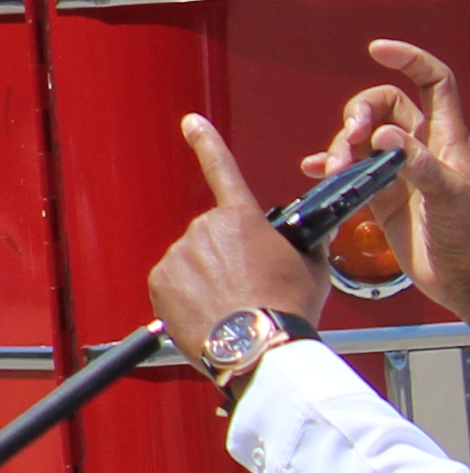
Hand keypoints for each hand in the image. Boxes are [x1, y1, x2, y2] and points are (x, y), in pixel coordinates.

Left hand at [156, 115, 328, 360]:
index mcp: (242, 219)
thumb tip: (309, 236)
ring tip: (234, 306)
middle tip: (251, 285)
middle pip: (213, 235)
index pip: (222, 170)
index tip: (191, 123)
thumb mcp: (313, 269)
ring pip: (192, 261)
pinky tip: (212, 313)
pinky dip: (188, 296)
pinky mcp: (160, 281)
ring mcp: (178, 255)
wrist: (260, 349)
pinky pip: (173, 282)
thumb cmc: (286, 310)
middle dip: (227, 254)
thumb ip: (304, 243)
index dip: (206, 142)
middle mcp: (204, 230)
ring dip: (208, 277)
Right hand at [307, 40, 469, 317]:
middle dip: (360, 112)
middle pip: (385, 105)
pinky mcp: (380, 194)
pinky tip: (319, 170)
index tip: (379, 50)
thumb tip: (384, 133)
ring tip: (338, 167)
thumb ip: (418, 164)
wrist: (461, 280)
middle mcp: (420, 148)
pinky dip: (329, 165)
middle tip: (351, 136)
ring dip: (341, 144)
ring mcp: (398, 170)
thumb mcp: (450, 197)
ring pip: (362, 136)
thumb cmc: (467, 238)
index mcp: (446, 139)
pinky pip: (348, 169)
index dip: (411, 60)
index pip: (434, 83)